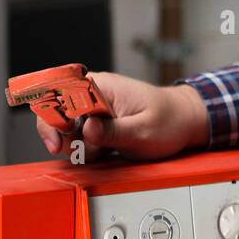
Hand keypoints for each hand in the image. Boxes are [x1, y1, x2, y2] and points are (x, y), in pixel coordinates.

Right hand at [35, 71, 209, 162]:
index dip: (52, 118)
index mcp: (102, 87)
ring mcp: (97, 110)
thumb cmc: (170, 121)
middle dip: (67, 139)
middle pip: (58, 115)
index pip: (61, 94)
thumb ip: (113, 131)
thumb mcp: (142, 131)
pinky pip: (82, 138)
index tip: (58, 142)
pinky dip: (89, 150)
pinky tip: (107, 152)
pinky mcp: (101, 123)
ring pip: (69, 131)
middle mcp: (95, 95)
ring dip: (81, 147)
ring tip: (106, 151)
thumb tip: (87, 130)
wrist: (186, 122)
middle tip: (88, 152)